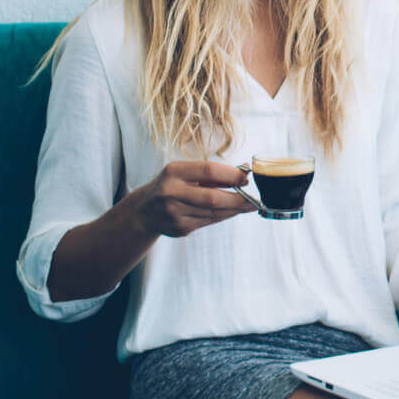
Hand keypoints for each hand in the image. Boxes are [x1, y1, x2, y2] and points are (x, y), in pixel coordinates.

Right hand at [127, 160, 260, 238]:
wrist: (144, 212)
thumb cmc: (171, 186)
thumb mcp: (184, 173)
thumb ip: (211, 174)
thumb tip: (243, 175)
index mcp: (173, 172)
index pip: (208, 170)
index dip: (231, 174)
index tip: (246, 177)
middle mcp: (170, 193)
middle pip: (213, 197)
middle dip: (238, 199)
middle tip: (255, 199)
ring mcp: (174, 213)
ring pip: (213, 213)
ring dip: (234, 210)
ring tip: (249, 205)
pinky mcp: (179, 229)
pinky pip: (208, 222)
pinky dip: (223, 216)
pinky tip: (232, 212)